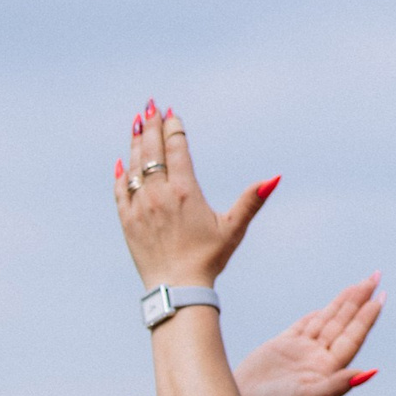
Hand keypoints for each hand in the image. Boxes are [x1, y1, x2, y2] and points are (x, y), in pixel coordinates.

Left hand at [112, 104, 276, 288]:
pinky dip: (121, 175)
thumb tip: (274, 177)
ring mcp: (140, 207)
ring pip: (135, 167)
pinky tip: (122, 162)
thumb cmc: (208, 259)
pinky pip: (120, 192)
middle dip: (151, 126)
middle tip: (150, 106)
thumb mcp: (233, 228)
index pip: (176, 148)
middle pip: (152, 151)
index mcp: (185, 190)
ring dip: (136, 143)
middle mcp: (159, 194)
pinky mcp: (127, 222)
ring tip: (136, 124)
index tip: (171, 113)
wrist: (177, 288)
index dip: (173, 128)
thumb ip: (251, 200)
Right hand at [232, 277, 383, 395]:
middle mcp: (318, 357)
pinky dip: (315, 315)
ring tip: (358, 285)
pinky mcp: (280, 347)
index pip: (353, 335)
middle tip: (375, 276)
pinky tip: (325, 308)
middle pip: (344, 322)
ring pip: (326, 320)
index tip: (381, 296)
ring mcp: (300, 351)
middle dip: (359, 299)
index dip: (368, 316)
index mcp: (328, 367)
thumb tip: (368, 372)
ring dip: (342, 302)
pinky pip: (303, 326)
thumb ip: (337, 385)